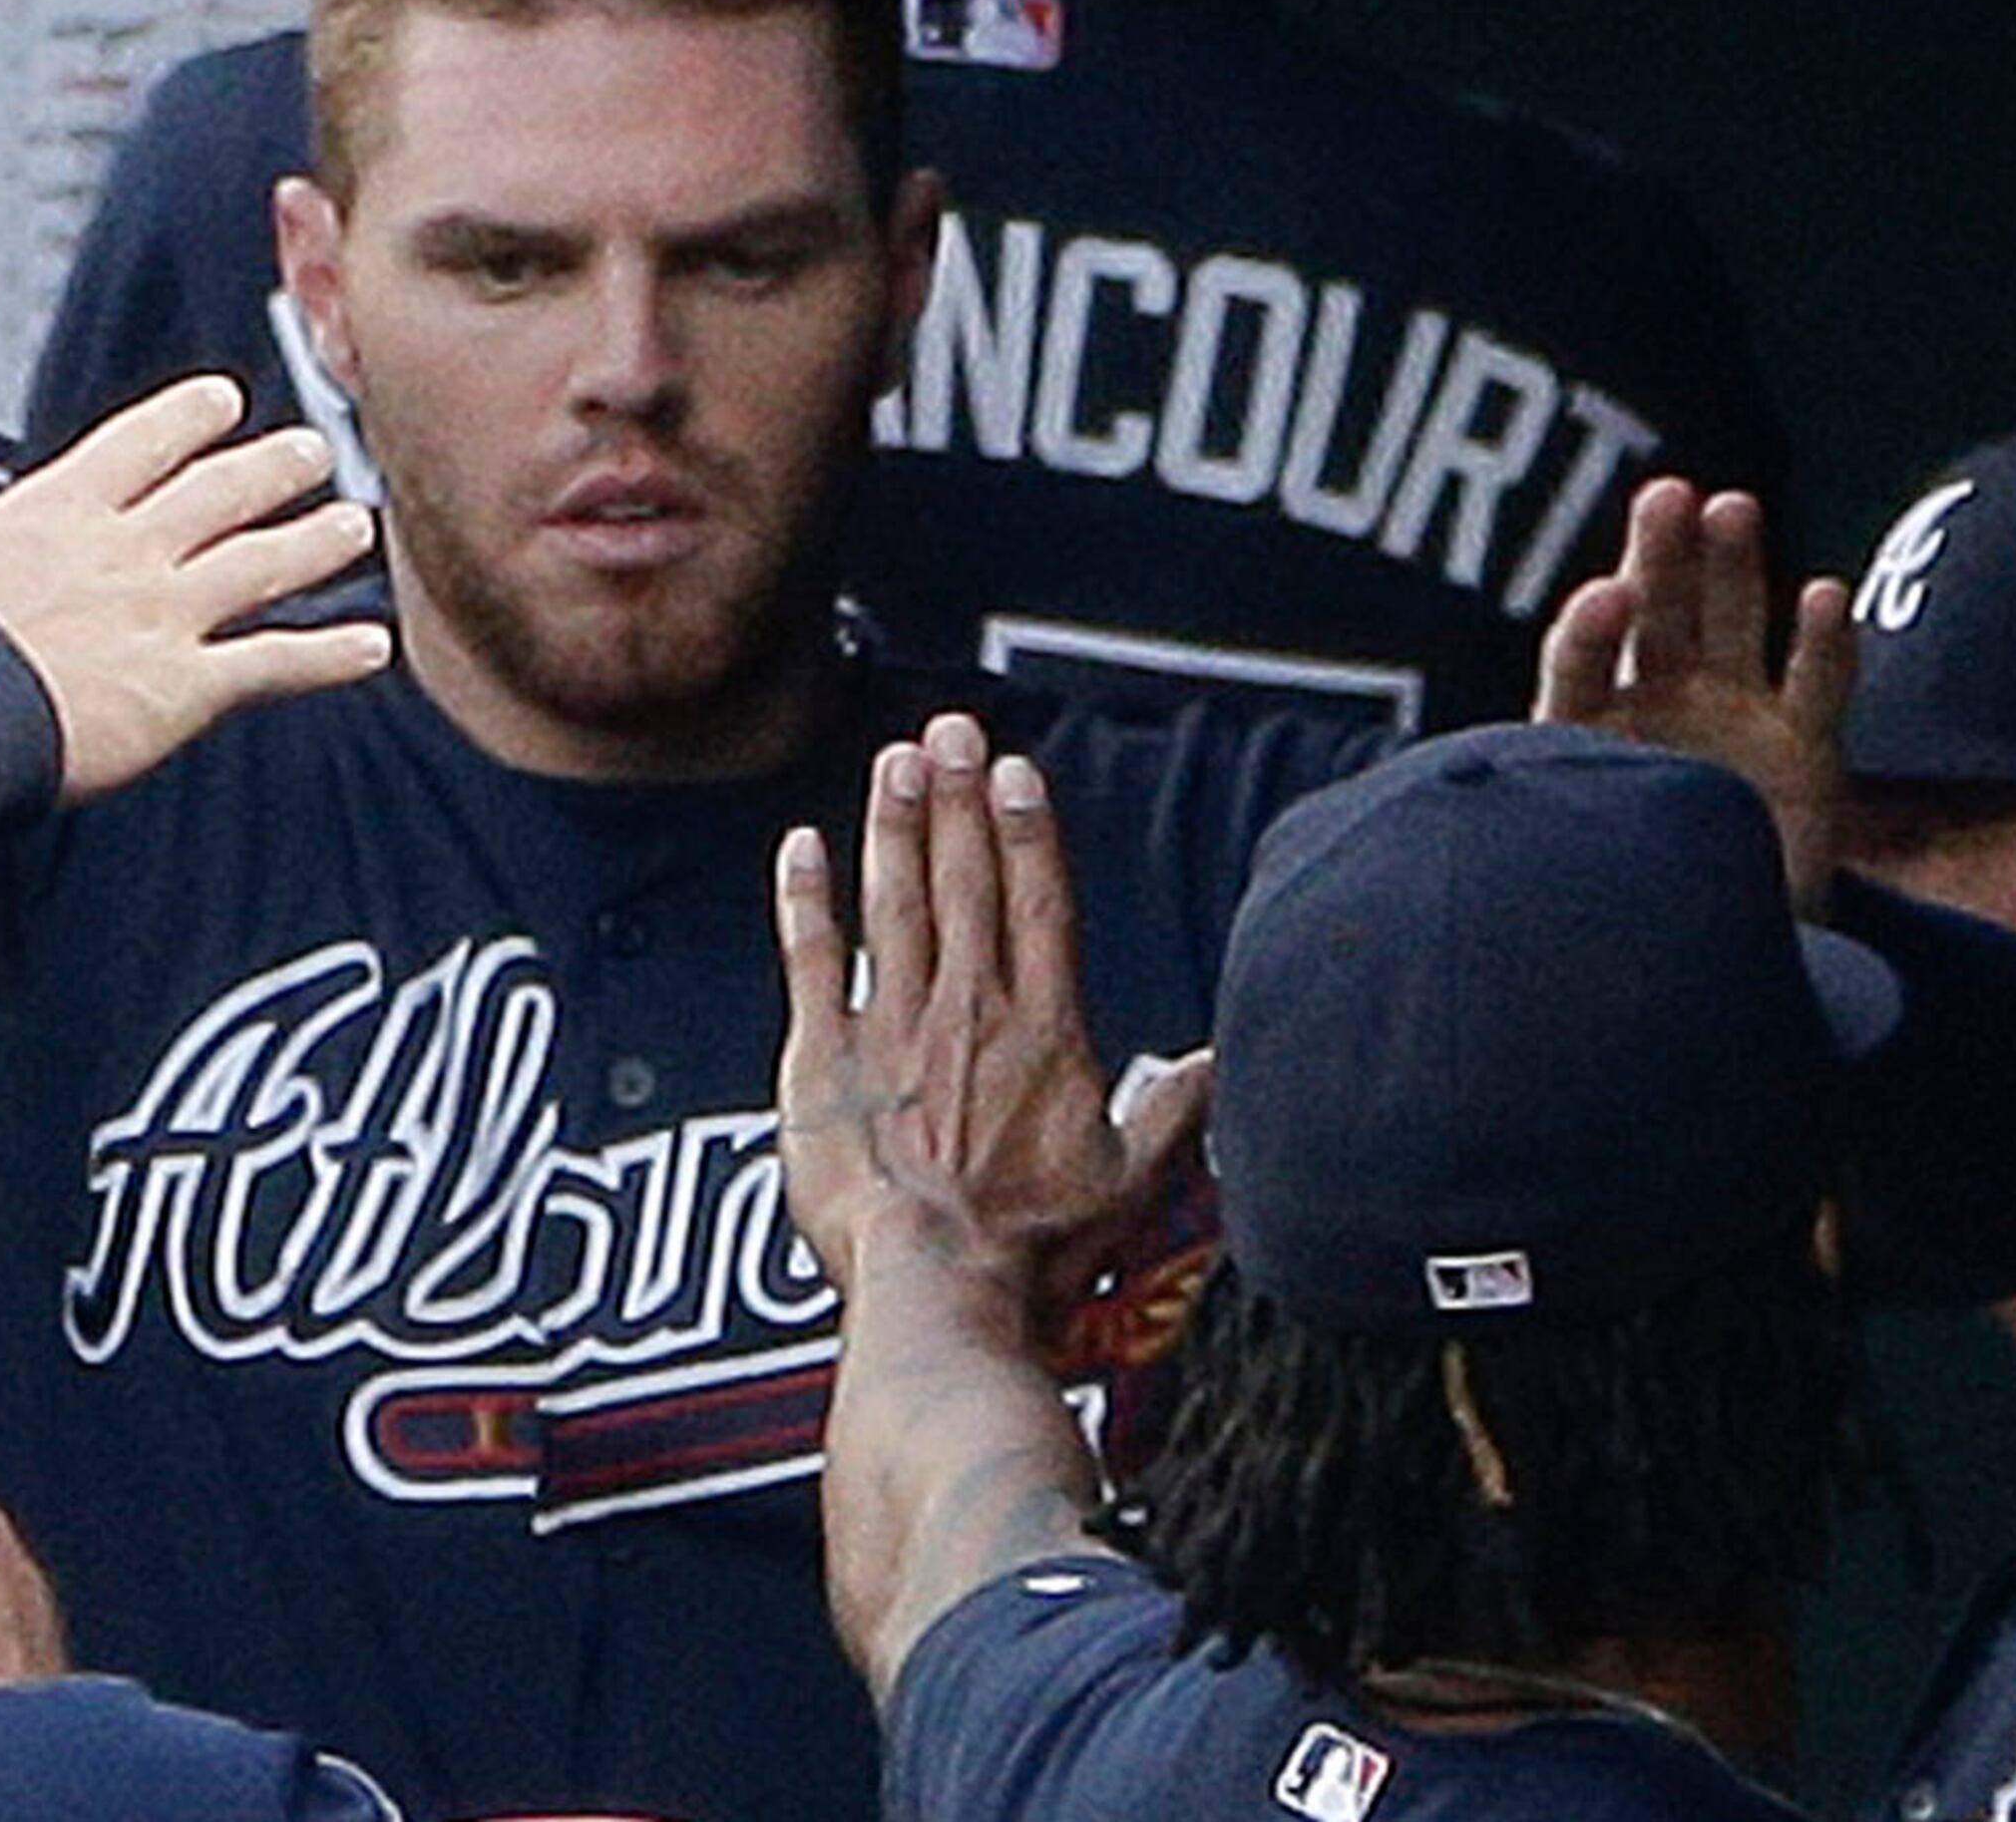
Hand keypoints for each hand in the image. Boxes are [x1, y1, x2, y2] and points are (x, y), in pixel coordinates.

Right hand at [0, 376, 388, 801]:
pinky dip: (330, 656)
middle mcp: (122, 550)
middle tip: (311, 451)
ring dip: (313, 544)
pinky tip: (374, 649)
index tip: (221, 401)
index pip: (135, 446)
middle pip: (216, 494)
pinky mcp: (185, 686)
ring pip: (260, 564)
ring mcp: (162, 613)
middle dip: (271, 469)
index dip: (186, 420)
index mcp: (52, 513)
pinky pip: (274, 665)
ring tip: (353, 526)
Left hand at [773, 711, 1209, 1296]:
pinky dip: (806, 901)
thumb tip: (1215, 1060)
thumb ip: (1173, 1110)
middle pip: (965, 881)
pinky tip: (801, 846)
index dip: (1027, 831)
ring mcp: (890, 1029)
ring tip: (895, 760)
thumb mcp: (1129, 1183)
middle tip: (949, 728)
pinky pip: (811, 961)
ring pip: (894, 903)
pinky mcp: (821, 1061)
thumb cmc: (1034, 1250)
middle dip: (958, 797)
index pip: (1038, 905)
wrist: (938, 1288)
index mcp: (1043, 1032)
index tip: (1015, 772)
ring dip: (894, 825)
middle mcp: (968, 1011)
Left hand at [1534, 476, 1852, 908]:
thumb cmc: (1624, 906)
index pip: (1580, 661)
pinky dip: (1825, 642)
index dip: (1591, 631)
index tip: (1606, 601)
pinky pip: (1817, 685)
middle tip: (1667, 497)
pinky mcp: (1806, 747)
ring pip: (1733, 623)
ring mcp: (1734, 716)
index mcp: (1586, 723)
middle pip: (1657, 614)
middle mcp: (1659, 703)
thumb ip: (1558, 820)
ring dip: (1732, 567)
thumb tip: (1512, 814)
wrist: (1708, 960)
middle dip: (1661, 556)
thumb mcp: (1575, 860)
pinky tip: (1823, 596)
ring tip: (1731, 509)